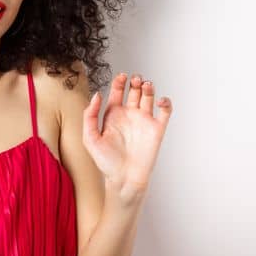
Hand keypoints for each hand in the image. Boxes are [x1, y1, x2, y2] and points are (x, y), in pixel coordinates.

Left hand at [83, 72, 172, 197]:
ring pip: (149, 97)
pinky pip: (165, 112)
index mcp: (113, 115)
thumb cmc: (106, 162)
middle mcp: (129, 116)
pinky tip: (159, 101)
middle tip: (135, 79)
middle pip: (134, 91)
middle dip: (135, 82)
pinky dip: (165, 103)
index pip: (117, 92)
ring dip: (149, 88)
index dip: (119, 82)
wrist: (124, 178)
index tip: (121, 76)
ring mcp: (144, 121)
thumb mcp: (90, 138)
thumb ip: (90, 116)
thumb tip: (97, 96)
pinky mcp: (157, 129)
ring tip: (146, 85)